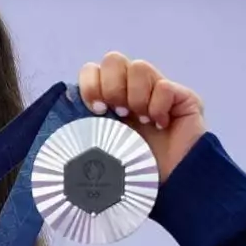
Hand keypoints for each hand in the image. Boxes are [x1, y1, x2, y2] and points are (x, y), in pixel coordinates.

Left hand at [78, 52, 205, 178]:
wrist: (169, 186)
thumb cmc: (131, 171)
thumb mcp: (99, 146)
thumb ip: (83, 125)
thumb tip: (62, 105)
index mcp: (110, 99)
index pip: (92, 69)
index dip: (90, 84)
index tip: (96, 110)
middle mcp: (133, 90)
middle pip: (114, 59)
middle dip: (111, 86)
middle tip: (118, 113)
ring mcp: (158, 90)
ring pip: (139, 66)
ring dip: (135, 96)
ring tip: (141, 120)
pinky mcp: (183, 97)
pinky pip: (165, 86)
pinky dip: (158, 106)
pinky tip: (161, 125)